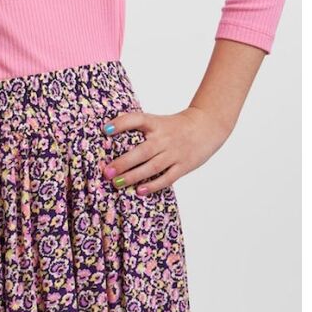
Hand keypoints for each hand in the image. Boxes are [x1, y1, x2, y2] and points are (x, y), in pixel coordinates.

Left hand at [99, 106, 230, 194]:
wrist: (206, 126)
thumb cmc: (174, 126)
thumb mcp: (157, 121)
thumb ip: (138, 127)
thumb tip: (109, 133)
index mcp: (155, 123)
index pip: (136, 119)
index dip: (121, 124)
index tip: (105, 130)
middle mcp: (164, 138)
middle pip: (142, 151)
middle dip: (123, 163)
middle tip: (106, 171)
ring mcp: (175, 153)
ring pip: (152, 167)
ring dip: (133, 176)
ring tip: (116, 183)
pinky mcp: (183, 166)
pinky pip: (167, 178)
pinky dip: (153, 185)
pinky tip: (139, 191)